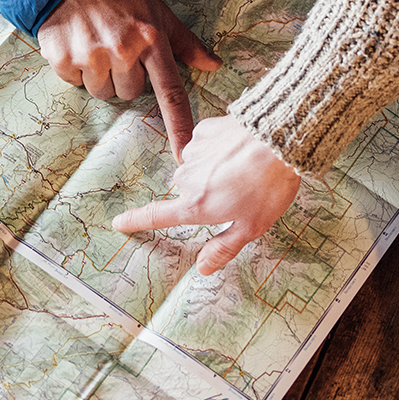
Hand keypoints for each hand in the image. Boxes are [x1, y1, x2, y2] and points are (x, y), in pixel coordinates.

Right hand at [37, 0, 221, 154]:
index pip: (170, 92)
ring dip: (101, 76)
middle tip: (118, 48)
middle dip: (125, 77)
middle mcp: (122, 50)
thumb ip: (186, 43)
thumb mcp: (159, 13)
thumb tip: (214, 65)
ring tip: (98, 46)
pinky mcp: (63, 59)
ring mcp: (91, 56)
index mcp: (151, 40)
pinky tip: (78, 44)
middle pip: (130, 94)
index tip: (184, 154)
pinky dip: (76, 69)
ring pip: (103, 93)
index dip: (178, 126)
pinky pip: (75, 83)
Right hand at [111, 115, 300, 274]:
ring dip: (213, 169)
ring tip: (244, 169)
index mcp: (196, 206)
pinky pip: (205, 144)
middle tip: (237, 193)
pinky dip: (218, 148)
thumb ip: (223, 248)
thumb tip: (202, 269)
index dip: (136, 221)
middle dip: (205, 193)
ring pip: (196, 166)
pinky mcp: (204, 130)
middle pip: (186, 191)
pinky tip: (239, 150)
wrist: (279, 139)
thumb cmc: (268, 187)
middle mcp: (187, 179)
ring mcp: (194, 152)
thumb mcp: (252, 227)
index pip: (156, 216)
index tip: (119, 222)